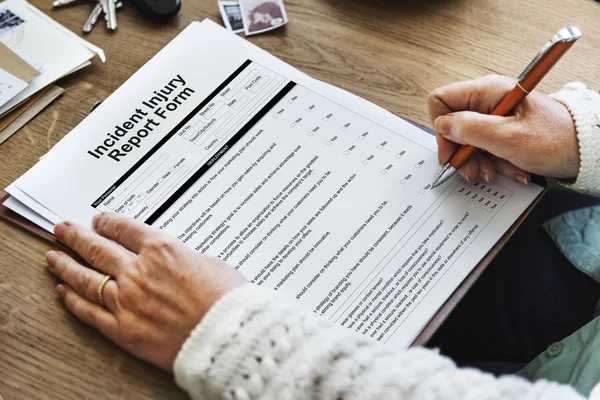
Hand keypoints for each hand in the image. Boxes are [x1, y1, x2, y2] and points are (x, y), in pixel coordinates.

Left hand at [46, 213, 246, 371]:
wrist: (227, 335)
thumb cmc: (227, 299)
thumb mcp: (211, 263)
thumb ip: (184, 259)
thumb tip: (175, 262)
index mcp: (162, 249)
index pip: (125, 229)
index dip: (108, 222)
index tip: (98, 220)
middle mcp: (138, 271)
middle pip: (98, 249)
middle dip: (76, 237)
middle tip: (62, 230)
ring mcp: (127, 300)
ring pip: (86, 278)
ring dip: (66, 265)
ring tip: (53, 257)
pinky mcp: (123, 329)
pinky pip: (90, 312)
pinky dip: (73, 301)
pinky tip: (63, 292)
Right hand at [428, 74, 579, 182]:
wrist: (585, 150)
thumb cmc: (554, 140)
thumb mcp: (507, 138)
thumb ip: (470, 129)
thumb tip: (443, 126)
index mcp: (487, 91)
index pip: (441, 101)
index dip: (441, 129)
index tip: (451, 153)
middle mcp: (487, 99)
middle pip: (454, 125)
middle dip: (462, 152)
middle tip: (474, 171)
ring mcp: (495, 114)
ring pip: (468, 140)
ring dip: (479, 161)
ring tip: (496, 172)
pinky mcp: (502, 128)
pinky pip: (485, 146)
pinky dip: (493, 161)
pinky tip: (509, 169)